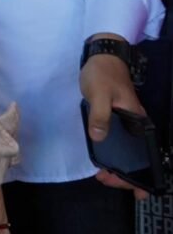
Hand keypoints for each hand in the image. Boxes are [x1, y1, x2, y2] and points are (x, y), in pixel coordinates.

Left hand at [80, 35, 149, 201]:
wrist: (101, 56)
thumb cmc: (102, 74)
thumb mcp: (99, 94)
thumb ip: (100, 115)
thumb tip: (99, 137)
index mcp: (138, 120)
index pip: (147, 153)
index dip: (145, 174)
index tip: (138, 190)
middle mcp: (136, 124)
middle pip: (139, 156)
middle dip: (127, 174)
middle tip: (107, 180)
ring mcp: (127, 122)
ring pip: (129, 150)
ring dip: (120, 165)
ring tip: (105, 175)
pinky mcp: (116, 118)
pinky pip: (119, 141)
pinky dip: (114, 153)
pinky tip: (104, 158)